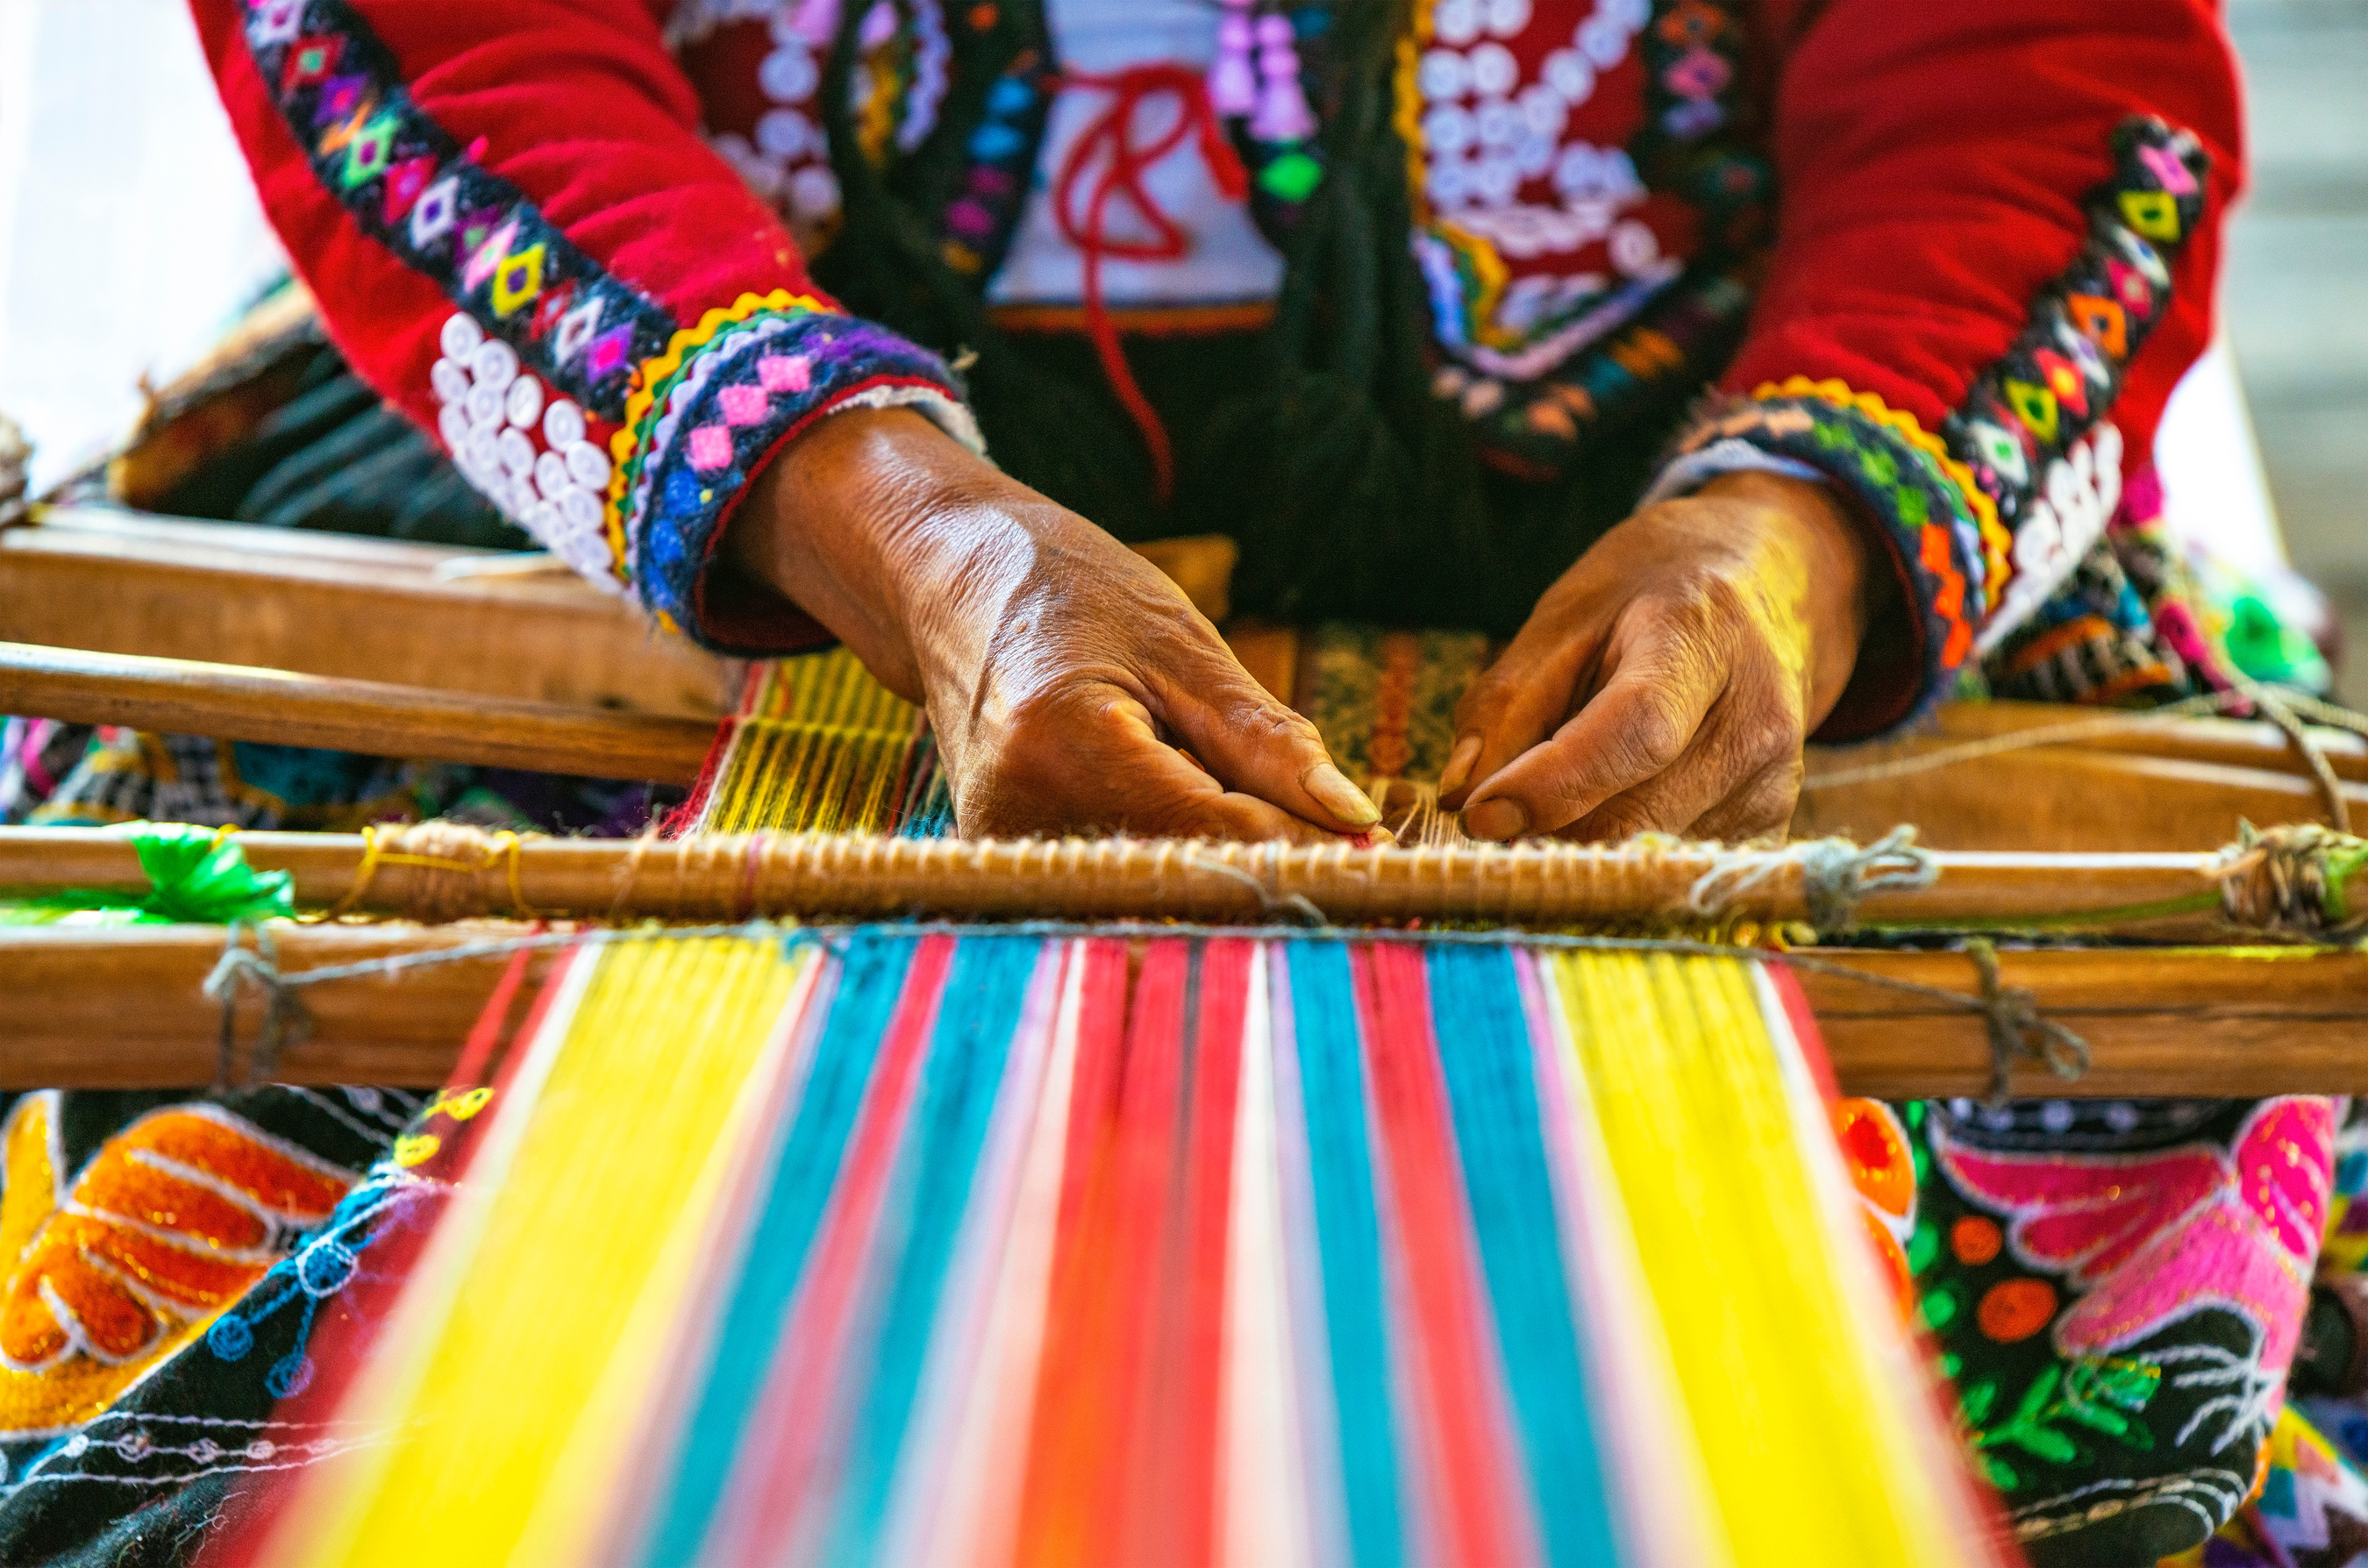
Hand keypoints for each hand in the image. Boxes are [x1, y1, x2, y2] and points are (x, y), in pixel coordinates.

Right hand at [726, 408, 1380, 841]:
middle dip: (1277, 863)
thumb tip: (1354, 821)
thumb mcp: (1183, 643)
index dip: (1309, 849)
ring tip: (1255, 805)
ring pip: (1160, 885)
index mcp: (1066, 746)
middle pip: (1190, 876)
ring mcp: (1004, 850)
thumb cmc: (1067, 591)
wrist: (947, 582)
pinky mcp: (1008, 865)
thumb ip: (1267, 741)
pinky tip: (1190, 809)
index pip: (1219, 837)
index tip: (1382, 850)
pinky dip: (1176, 852)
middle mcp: (1020, 816)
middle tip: (1348, 844)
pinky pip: (1123, 875)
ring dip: (1226, 860)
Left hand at [1439, 472, 1887, 842]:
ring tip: (1554, 797)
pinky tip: (1604, 809)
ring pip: (1645, 855)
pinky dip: (1617, 854)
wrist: (1765, 587)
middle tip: (1484, 828)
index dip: (1553, 785)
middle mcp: (1754, 723)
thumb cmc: (1647, 600)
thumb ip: (1506, 704)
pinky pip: (1669, 869)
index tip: (1479, 816)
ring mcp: (1772, 785)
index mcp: (1702, 643)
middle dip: (1546, 836)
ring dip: (1578, 847)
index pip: (1636, 732)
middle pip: (1636, 816)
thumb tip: (1460, 796)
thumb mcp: (1564, 618)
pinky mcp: (1769, 828)